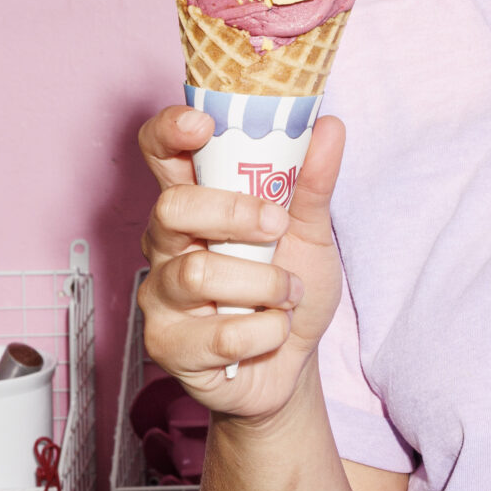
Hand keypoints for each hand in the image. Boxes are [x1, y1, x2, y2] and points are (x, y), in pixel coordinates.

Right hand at [137, 104, 344, 418]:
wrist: (293, 364)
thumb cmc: (289, 289)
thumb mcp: (311, 232)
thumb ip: (313, 181)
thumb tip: (329, 126)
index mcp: (195, 202)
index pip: (161, 153)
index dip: (170, 131)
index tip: (201, 126)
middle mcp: (166, 243)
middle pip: (172, 208)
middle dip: (234, 214)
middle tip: (277, 228)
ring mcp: (160, 295)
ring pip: (198, 275)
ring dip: (264, 283)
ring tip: (289, 292)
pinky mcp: (168, 346)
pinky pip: (222, 335)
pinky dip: (267, 330)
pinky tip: (274, 329)